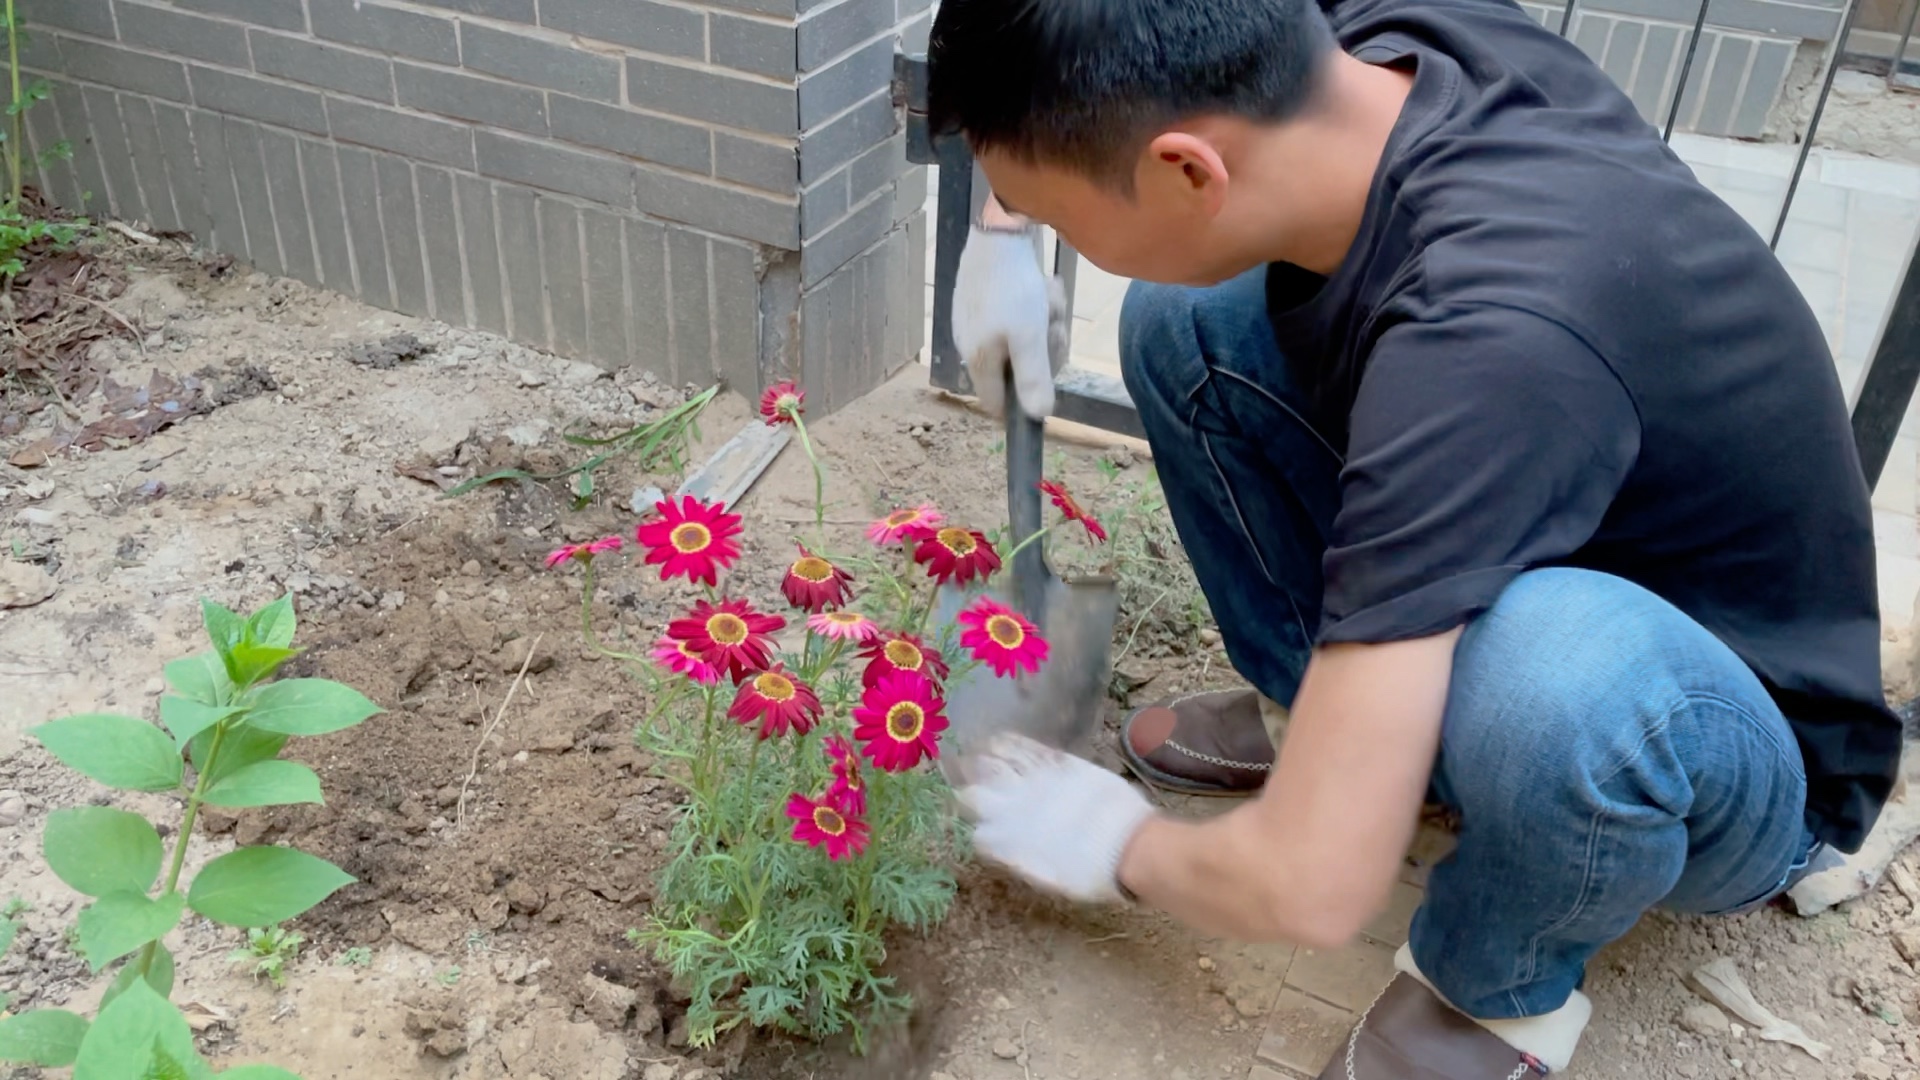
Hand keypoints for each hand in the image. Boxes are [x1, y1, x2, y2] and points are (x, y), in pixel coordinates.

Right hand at [953, 226, 1069, 420]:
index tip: (1045, 380)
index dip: (1023, 399)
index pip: (996, 403)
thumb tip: (1038, 416)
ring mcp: (982, 321)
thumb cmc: (1013, 287)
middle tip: (1053, 326)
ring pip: (1026, 339)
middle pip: (1017, 370)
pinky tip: (1043, 285)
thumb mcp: (1028, 337)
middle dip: (1044, 350)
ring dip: (1046, 322)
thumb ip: (1032, 378)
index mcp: (976, 359)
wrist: (1002, 230)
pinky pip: (1023, 314)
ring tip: (1048, 298)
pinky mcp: (993, 299)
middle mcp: (973, 344)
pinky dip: (1039, 303)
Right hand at [956, 733, 1156, 902]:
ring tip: (970, 753)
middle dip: (967, 787)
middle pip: (982, 793)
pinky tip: (999, 739)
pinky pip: (1027, 750)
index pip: (981, 826)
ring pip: (1000, 766)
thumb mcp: (1049, 876)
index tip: (958, 810)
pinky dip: (1010, 743)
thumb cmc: (1093, 871)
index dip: (969, 819)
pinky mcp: (1061, 766)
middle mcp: (1021, 808)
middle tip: (954, 776)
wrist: (1132, 849)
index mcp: (1015, 838)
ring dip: (981, 761)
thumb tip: (985, 842)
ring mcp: (1040, 783)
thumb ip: (1016, 858)